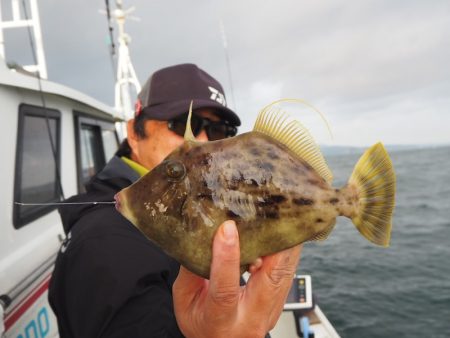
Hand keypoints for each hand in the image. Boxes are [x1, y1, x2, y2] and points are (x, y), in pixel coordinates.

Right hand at [173, 220, 301, 337]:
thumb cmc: (201, 324)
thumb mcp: (184, 300)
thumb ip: (190, 270)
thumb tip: (197, 235)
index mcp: (220, 319)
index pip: (225, 288)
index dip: (227, 257)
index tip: (227, 228)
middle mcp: (251, 317)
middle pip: (272, 278)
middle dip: (273, 242)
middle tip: (271, 212)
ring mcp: (270, 312)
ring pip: (286, 272)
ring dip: (285, 242)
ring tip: (280, 214)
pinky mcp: (280, 304)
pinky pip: (287, 272)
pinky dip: (285, 250)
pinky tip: (281, 232)